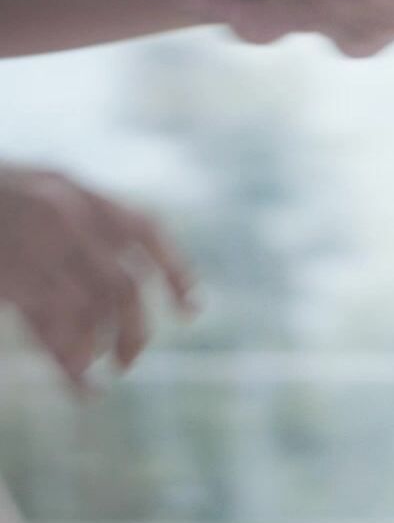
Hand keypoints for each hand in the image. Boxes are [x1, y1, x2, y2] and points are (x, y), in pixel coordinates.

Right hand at [0, 164, 196, 395]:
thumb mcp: (35, 193)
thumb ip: (77, 222)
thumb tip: (125, 277)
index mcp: (70, 189)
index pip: (144, 228)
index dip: (174, 269)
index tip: (192, 308)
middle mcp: (58, 216)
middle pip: (120, 283)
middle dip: (135, 326)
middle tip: (132, 358)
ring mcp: (28, 247)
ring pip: (86, 309)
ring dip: (104, 346)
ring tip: (105, 372)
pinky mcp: (8, 277)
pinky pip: (48, 326)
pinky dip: (69, 362)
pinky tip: (82, 388)